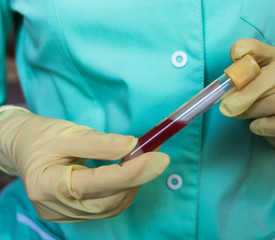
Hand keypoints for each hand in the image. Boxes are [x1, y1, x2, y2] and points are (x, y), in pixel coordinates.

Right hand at [0, 106, 169, 221]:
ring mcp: (65, 214)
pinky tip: (131, 172)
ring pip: (111, 206)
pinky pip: (107, 207)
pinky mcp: (75, 213)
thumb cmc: (41, 137)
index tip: (157, 158)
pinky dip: (124, 190)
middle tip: (157, 155)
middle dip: (137, 178)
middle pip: (108, 200)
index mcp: (46, 184)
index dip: (130, 172)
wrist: (23, 148)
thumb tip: (133, 146)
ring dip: (133, 184)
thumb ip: (101, 142)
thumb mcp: (68, 133)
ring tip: (145, 160)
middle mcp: (55, 207)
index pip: (96, 183)